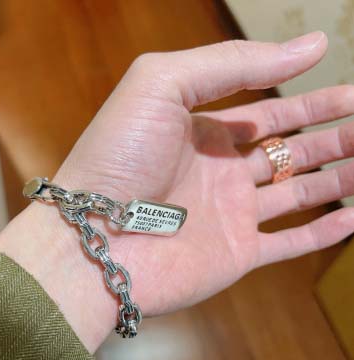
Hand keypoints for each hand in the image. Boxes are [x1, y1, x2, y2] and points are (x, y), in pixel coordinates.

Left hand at [0, 31, 353, 351]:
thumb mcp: (162, 83)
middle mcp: (218, 172)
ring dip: (336, 178)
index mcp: (201, 132)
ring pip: (296, 193)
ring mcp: (228, 215)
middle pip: (287, 151)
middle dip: (331, 137)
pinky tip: (352, 218)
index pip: (267, 114)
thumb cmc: (120, 156)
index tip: (351, 91)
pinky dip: (321, 233)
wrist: (93, 236)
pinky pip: (288, 242)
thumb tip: (313, 44)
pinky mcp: (235, 254)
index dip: (310, 103)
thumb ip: (233, 64)